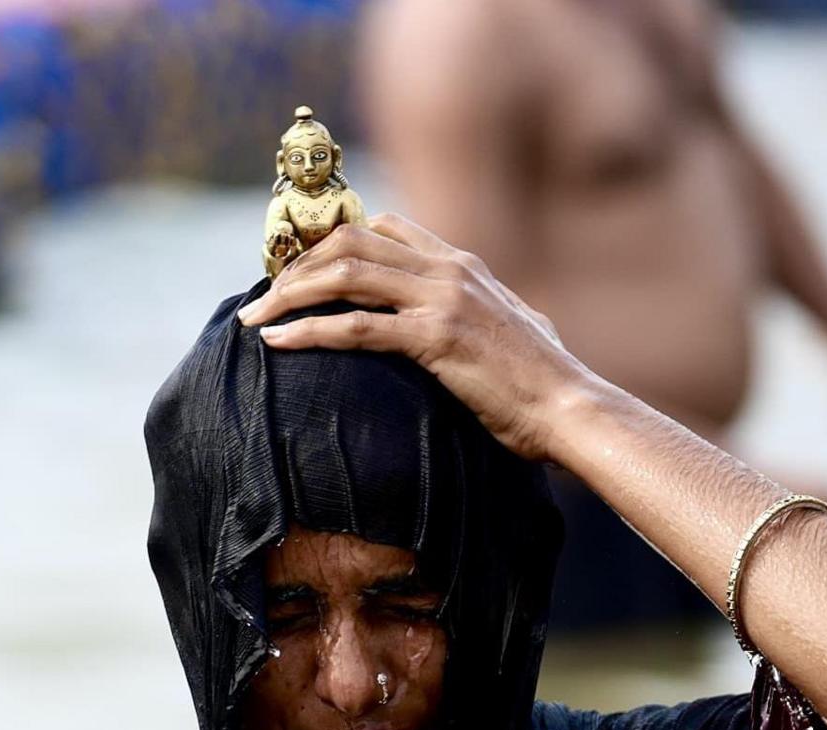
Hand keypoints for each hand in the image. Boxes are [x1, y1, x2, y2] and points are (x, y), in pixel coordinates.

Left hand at [238, 216, 602, 462]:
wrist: (570, 407)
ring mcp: (442, 300)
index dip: (334, 243)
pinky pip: (356, 327)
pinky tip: (276, 342)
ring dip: (290, 294)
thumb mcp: (511, 328)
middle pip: (353, 241)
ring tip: (256, 319)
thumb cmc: (541, 382)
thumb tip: (464, 319)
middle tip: (265, 298)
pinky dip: (308, 332)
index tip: (299, 273)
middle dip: (299, 266)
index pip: (386, 226)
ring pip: (345, 275)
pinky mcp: (436, 338)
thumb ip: (478, 311)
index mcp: (463, 263)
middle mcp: (449, 270)